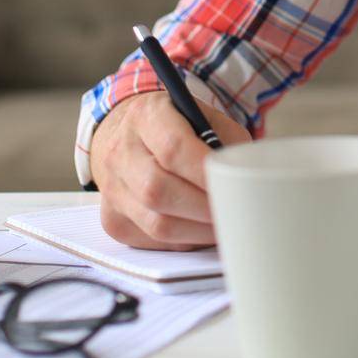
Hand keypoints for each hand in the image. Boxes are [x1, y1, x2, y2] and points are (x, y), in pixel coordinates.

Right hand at [90, 91, 251, 249]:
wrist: (127, 134)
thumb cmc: (178, 126)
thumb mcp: (204, 116)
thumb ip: (225, 140)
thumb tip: (246, 180)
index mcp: (146, 116)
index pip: (173, 148)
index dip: (205, 174)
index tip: (234, 187)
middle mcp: (120, 152)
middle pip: (159, 191)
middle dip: (204, 209)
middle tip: (234, 214)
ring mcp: (111, 188)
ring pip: (155, 224)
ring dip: (197, 232)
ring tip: (224, 227)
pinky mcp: (112, 219)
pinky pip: (151, 241)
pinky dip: (182, 242)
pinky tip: (199, 231)